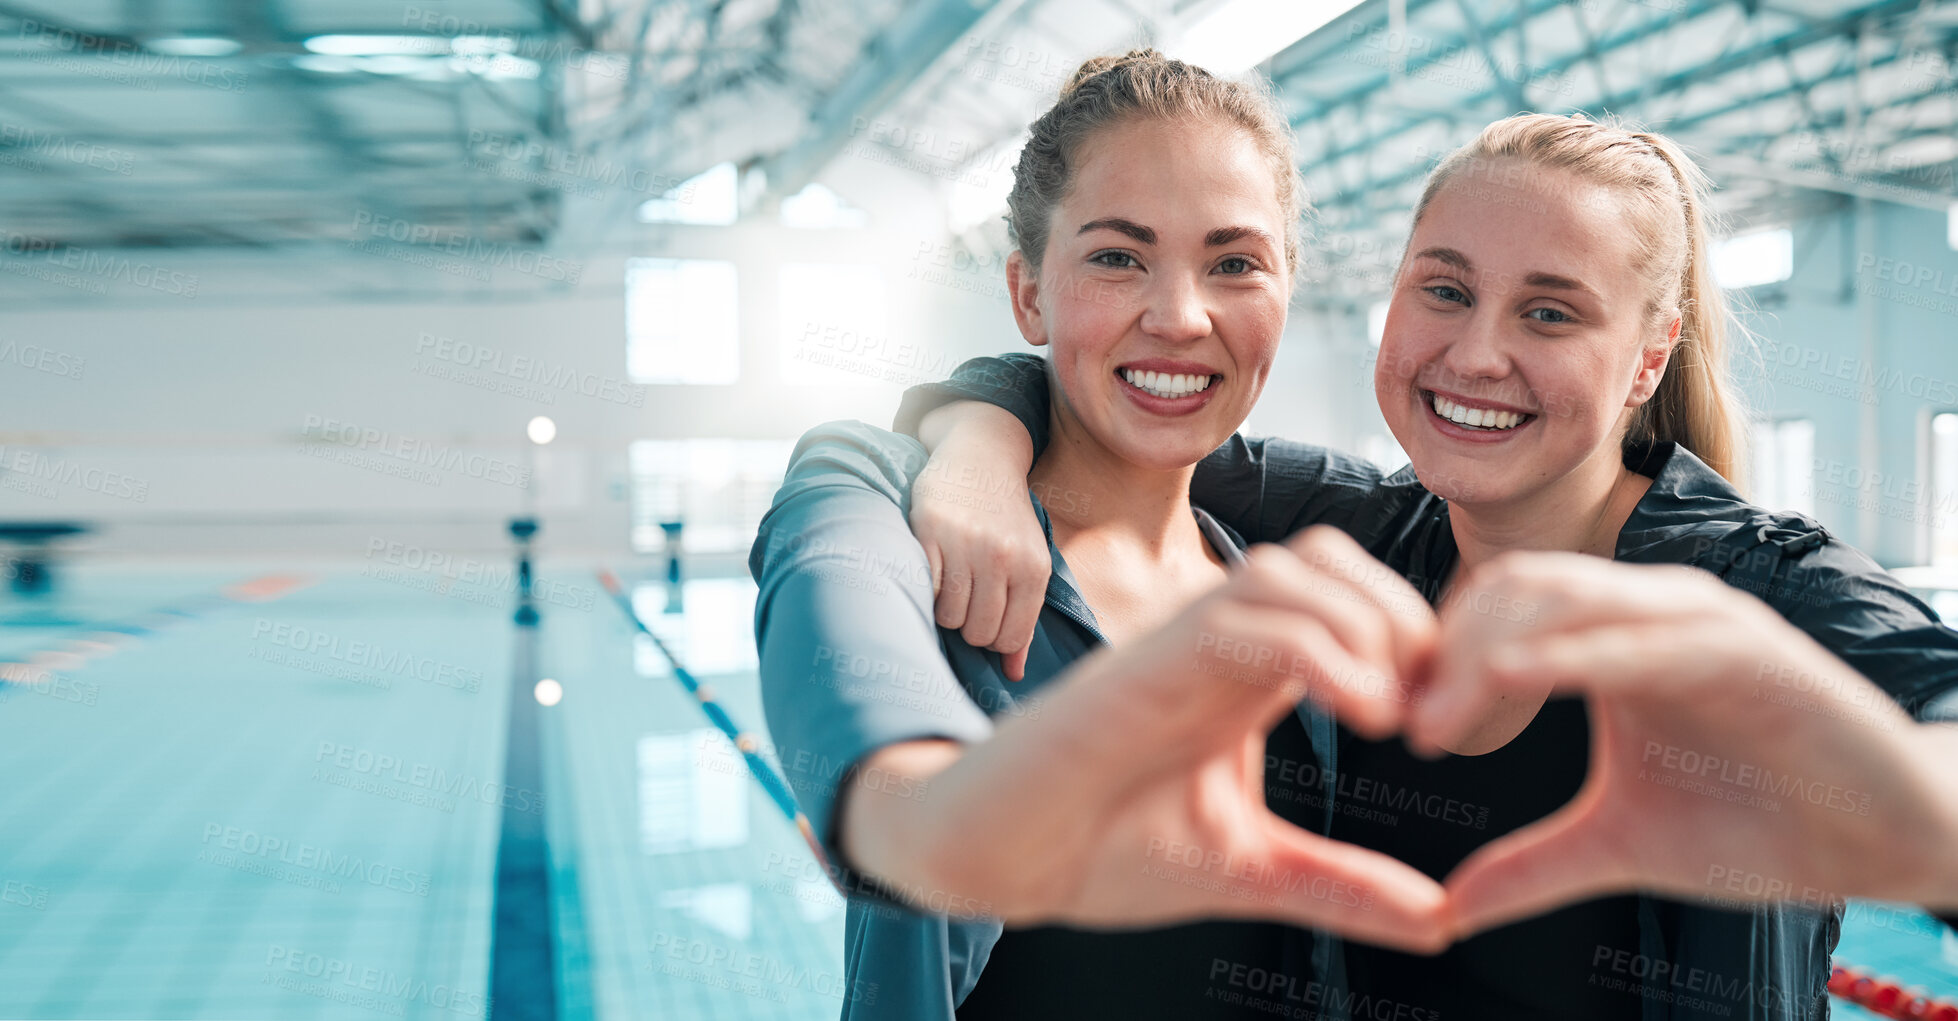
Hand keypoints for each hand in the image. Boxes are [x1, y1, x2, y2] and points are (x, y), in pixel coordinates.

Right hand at [847, 528, 1451, 950]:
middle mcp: (1216, 641)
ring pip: (1293, 568)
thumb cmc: (1103, 848)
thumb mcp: (1252, 870)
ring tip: (1389, 711)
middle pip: (1329, 555)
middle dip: (1401, 615)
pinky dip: (1321, 649)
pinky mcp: (1148, 663)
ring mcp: (1179, 643)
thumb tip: (1443, 917)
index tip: (1437, 723)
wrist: (1001, 854)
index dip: (1411, 636)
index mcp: (1245, 672)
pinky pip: (1248, 617)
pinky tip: (1357, 710)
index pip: (1345, 594)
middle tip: (1425, 707)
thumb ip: (1342, 886)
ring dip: (1364, 625)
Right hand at [911, 403, 1047, 679]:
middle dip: (969, 626)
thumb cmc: (1006, 520)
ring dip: (945, 610)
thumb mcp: (1029, 564)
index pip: (1009, 639)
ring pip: (949, 616)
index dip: (993, 639)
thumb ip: (1023, 619)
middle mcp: (1003, 557)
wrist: (982, 457)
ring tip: (949, 585)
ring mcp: (966, 544)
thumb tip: (1014, 674)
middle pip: (978, 632)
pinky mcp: (930, 531)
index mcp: (1033, 569)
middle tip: (966, 600)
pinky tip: (933, 573)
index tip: (986, 619)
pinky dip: (926, 591)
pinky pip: (925, 589)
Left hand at [1409, 553, 1951, 934]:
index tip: (1400, 729)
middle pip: (1513, 589)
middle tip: (1406, 727)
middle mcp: (1647, 610)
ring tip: (1437, 721)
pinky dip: (1572, 651)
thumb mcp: (1620, 845)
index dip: (1438, 661)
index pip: (1495, 609)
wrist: (1885, 840)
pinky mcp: (1746, 652)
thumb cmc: (1760, 826)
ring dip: (1488, 651)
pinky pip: (1643, 636)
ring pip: (1565, 596)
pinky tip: (1512, 679)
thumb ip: (1533, 864)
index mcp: (1612, 637)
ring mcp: (1697, 622)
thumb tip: (1447, 907)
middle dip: (1447, 652)